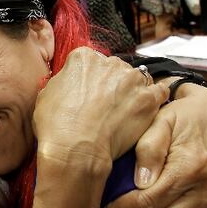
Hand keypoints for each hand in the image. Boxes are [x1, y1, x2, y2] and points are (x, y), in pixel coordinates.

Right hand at [34, 48, 168, 172]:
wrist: (76, 149)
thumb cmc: (57, 127)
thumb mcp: (46, 95)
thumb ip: (63, 81)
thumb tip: (69, 82)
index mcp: (83, 58)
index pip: (90, 61)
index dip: (90, 79)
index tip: (89, 93)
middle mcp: (109, 62)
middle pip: (115, 68)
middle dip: (112, 83)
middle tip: (105, 106)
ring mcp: (132, 79)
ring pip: (137, 78)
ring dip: (132, 90)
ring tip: (124, 112)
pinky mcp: (149, 99)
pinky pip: (160, 91)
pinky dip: (155, 98)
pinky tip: (146, 110)